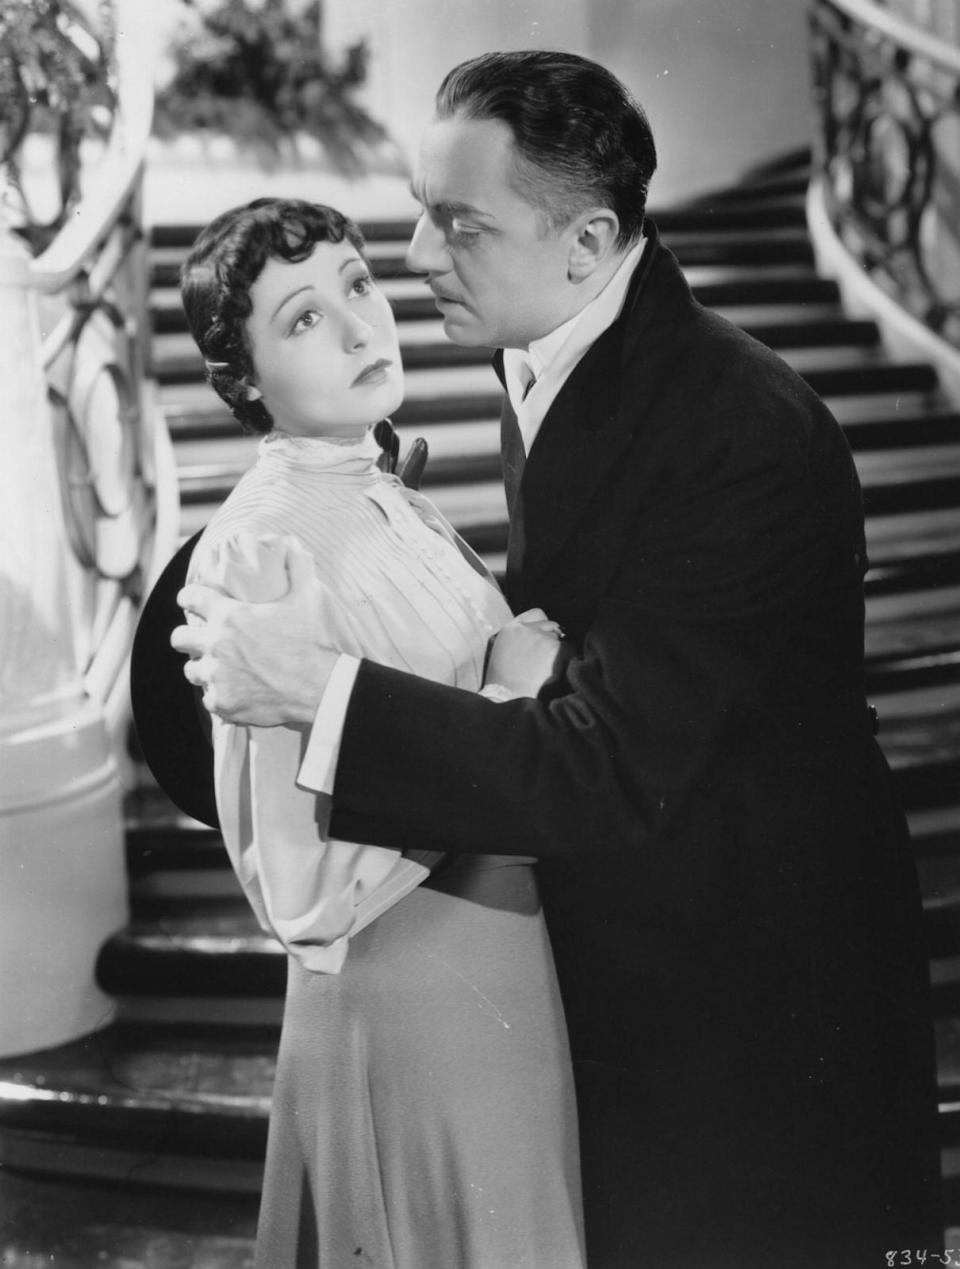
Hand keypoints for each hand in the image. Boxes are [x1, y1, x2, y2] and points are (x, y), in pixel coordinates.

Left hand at [170, 538, 336, 726]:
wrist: (320, 688)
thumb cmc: (311, 641)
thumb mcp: (306, 598)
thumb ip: (297, 567)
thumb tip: (294, 544)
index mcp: (229, 615)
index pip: (189, 597)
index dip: (189, 597)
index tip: (192, 600)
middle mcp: (215, 645)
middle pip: (178, 638)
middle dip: (187, 637)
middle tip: (201, 640)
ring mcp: (216, 676)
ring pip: (191, 670)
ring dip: (202, 668)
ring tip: (218, 670)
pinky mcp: (222, 703)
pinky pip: (209, 699)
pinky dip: (220, 696)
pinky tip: (235, 693)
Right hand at [485, 608, 563, 697]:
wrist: (509, 698)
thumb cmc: (503, 683)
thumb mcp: (500, 652)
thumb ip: (516, 638)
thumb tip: (534, 633)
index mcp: (511, 628)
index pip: (535, 614)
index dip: (543, 624)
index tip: (546, 634)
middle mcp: (527, 628)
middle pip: (551, 624)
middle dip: (552, 638)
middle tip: (549, 657)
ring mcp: (542, 636)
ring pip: (560, 638)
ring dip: (558, 650)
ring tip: (549, 669)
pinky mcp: (556, 647)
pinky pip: (569, 649)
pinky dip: (567, 660)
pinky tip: (556, 673)